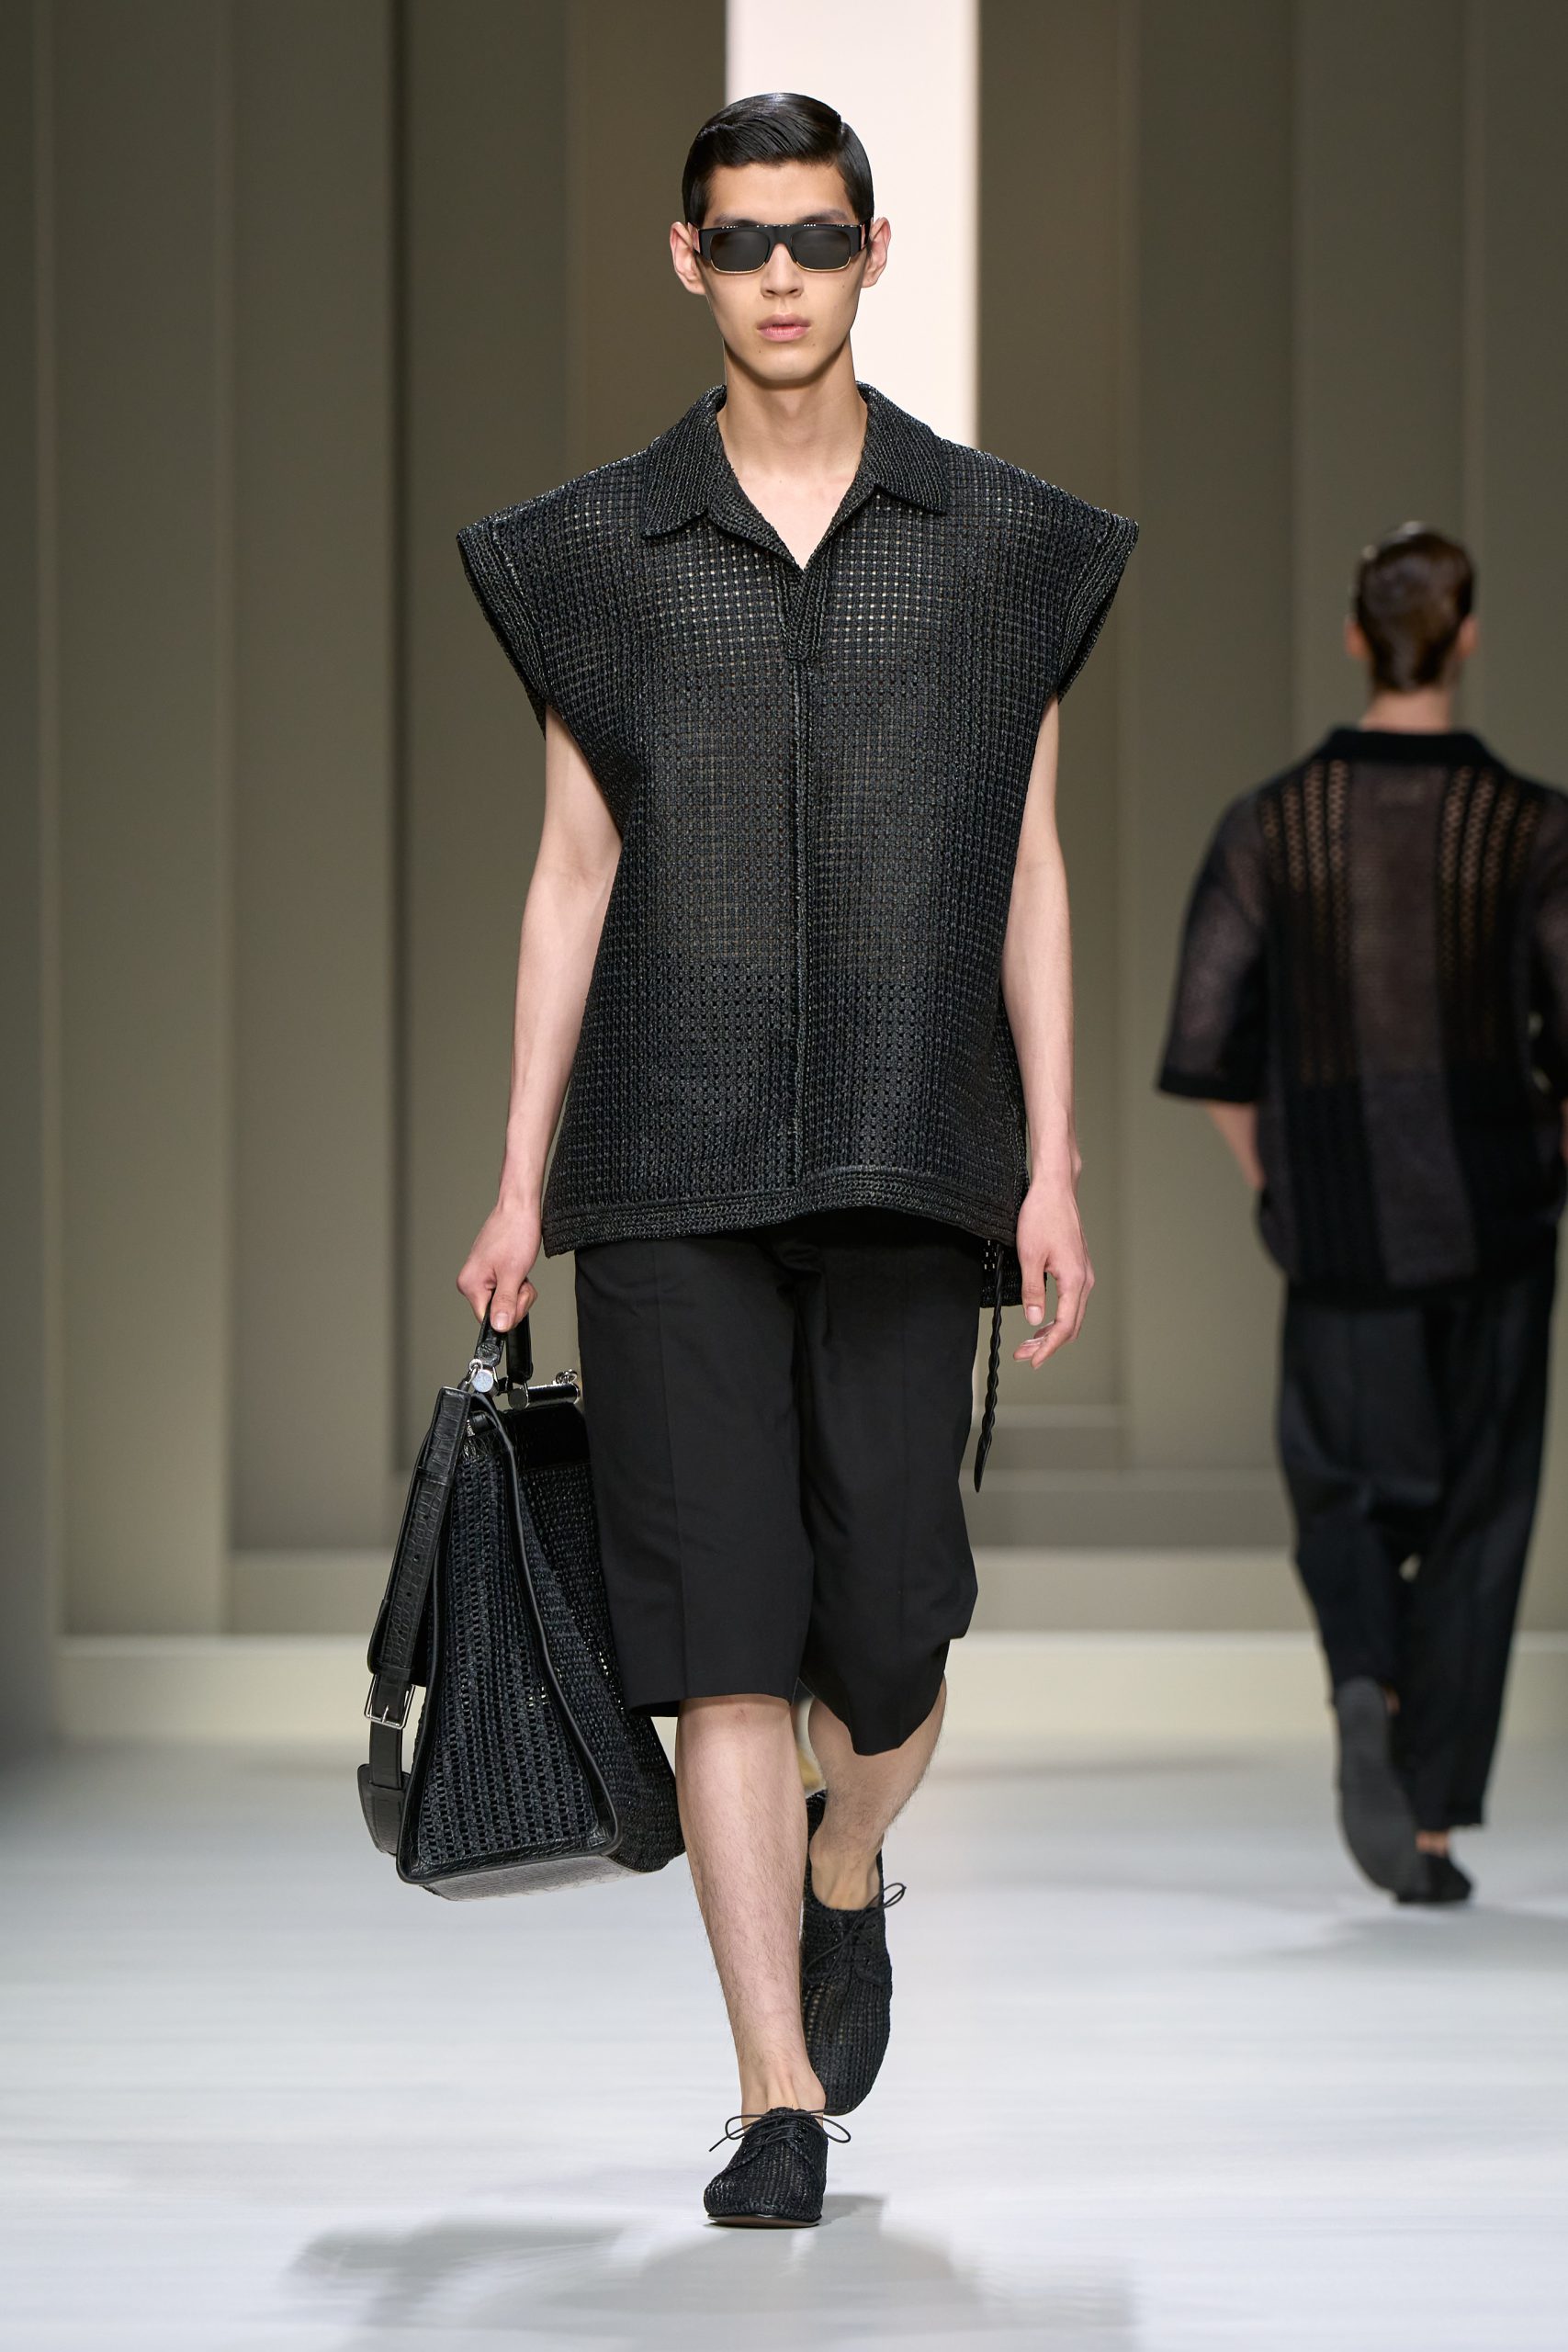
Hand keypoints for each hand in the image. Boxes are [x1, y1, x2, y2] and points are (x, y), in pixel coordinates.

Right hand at [457, 1196, 540, 1331]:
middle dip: (517, 1299)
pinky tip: (519, 1268)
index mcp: (470, 1285)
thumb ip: (505, 1303)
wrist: (519, 1208)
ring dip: (519, 1290)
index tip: (518, 1294)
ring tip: (520, 1270)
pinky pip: (507, 1289)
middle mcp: (471, 1282)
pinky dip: (518, 1283)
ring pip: (505, 1301)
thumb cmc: (515, 1232)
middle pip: (498, 1312)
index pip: (488, 1320)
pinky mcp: (491, 1272)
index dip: (508, 1313)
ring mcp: (481, 1277)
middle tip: (522, 1278)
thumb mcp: (514, 1274)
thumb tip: (499, 1327)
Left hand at [1012, 1176, 1092, 1368]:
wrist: (1055, 1190)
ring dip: (1052, 1332)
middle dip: (1048, 1345)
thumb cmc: (1042, 1216)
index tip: (1033, 1361)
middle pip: (1071, 1326)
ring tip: (1029, 1342)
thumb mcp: (1029, 1256)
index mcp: (1074, 1281)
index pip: (1064, 1327)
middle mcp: (1084, 1280)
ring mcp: (1084, 1274)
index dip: (1048, 1348)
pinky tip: (1042, 1320)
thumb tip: (1034, 1320)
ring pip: (1072, 1315)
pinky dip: (1058, 1317)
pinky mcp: (1078, 1268)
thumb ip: (1032, 1291)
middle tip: (1025, 1355)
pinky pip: (1072, 1302)